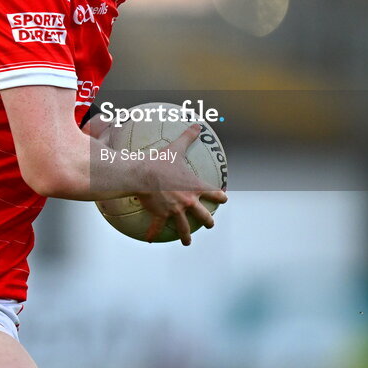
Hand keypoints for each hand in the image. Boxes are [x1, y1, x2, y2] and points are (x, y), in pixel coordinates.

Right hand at [135, 124, 227, 245]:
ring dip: (186, 236)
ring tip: (187, 242)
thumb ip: (188, 137)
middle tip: (210, 224)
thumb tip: (197, 124)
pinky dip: (153, 233)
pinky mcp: (160, 215)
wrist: (142, 174)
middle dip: (208, 221)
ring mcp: (175, 210)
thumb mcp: (176, 148)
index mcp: (194, 187)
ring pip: (184, 227)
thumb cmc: (160, 161)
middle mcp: (188, 201)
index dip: (220, 196)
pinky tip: (149, 239)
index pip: (213, 192)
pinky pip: (157, 227)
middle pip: (203, 215)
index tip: (224, 199)